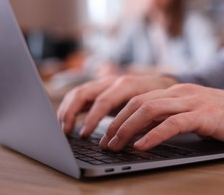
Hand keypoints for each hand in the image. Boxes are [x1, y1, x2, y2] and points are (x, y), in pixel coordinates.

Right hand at [57, 75, 177, 136]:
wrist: (160, 84)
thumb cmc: (158, 99)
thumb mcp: (153, 109)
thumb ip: (140, 122)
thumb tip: (129, 141)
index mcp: (127, 85)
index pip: (104, 100)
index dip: (92, 118)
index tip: (84, 134)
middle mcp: (112, 81)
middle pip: (84, 92)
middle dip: (71, 112)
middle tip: (66, 132)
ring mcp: (104, 83)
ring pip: (78, 92)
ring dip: (67, 110)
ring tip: (63, 129)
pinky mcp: (99, 89)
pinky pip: (79, 95)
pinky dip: (70, 107)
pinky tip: (66, 122)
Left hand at [99, 83, 223, 151]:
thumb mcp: (197, 114)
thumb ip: (175, 118)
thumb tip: (149, 133)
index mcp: (178, 92)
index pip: (140, 99)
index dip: (120, 116)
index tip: (107, 134)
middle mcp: (182, 93)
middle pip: (139, 102)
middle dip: (117, 123)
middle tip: (104, 142)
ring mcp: (193, 102)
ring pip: (150, 110)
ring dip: (128, 128)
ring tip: (115, 145)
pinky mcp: (205, 116)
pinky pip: (172, 124)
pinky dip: (153, 135)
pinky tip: (141, 146)